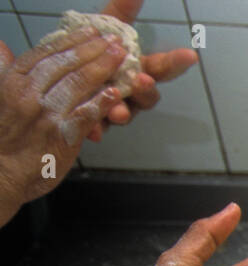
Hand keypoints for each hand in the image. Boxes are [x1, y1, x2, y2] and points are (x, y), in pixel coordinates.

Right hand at [0, 26, 125, 214]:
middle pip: (65, 64)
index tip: (89, 31)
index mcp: (12, 82)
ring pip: (77, 84)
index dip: (70, 41)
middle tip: (113, 40)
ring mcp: (46, 115)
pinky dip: (101, 102)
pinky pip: (84, 115)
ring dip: (102, 67)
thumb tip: (1, 47)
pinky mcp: (61, 136)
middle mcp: (28, 94)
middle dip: (92, 49)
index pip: (45, 54)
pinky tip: (116, 92)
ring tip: (121, 56)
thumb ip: (4, 72)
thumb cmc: (0, 138)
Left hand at [89, 1, 199, 141]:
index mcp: (137, 69)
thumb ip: (121, 12)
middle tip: (143, 81)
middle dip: (146, 90)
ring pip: (126, 114)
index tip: (189, 55)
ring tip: (117, 112)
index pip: (162, 66)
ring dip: (123, 112)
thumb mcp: (104, 30)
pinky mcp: (96, 124)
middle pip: (147, 95)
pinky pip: (99, 129)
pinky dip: (97, 129)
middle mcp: (131, 92)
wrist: (58, 75)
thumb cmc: (88, 52)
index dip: (176, 61)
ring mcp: (116, 109)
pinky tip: (94, 129)